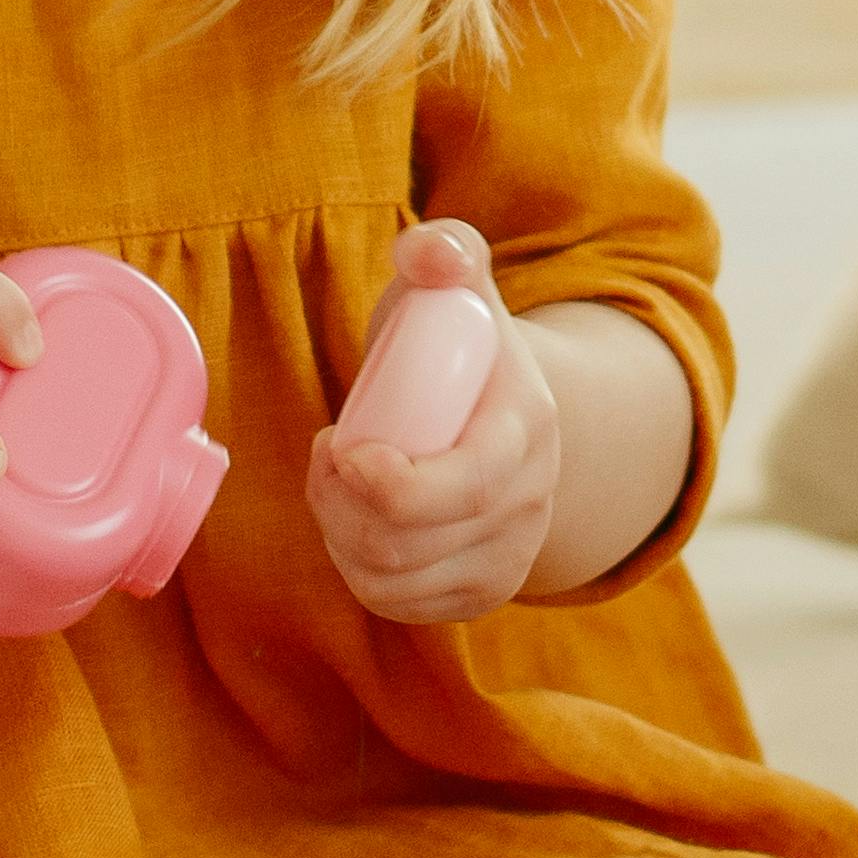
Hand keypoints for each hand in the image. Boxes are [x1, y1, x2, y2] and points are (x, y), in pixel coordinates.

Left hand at [313, 220, 562, 624]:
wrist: (501, 409)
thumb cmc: (456, 342)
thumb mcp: (456, 285)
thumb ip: (444, 253)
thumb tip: (426, 254)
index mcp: (527, 431)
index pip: (462, 488)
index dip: (390, 488)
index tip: (344, 448)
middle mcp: (530, 506)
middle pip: (412, 544)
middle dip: (340, 504)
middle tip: (327, 454)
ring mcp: (508, 557)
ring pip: (396, 581)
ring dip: (340, 536)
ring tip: (335, 483)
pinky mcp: (479, 593)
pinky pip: (399, 605)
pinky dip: (356, 571)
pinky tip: (351, 526)